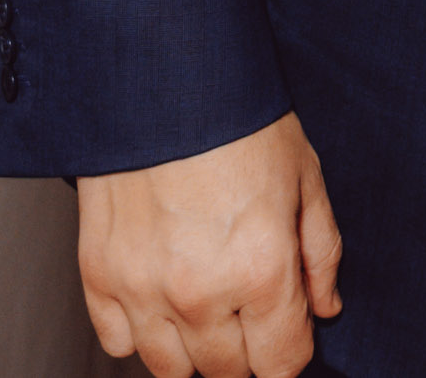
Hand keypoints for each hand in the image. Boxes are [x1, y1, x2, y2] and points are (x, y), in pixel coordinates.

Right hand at [75, 111, 344, 377]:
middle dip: (249, 354)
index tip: (291, 333)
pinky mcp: (99, 276)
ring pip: (170, 370)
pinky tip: (161, 299)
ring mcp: (142, 290)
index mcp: (260, 272)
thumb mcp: (305, 177)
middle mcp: (199, 294)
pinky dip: (140, 333)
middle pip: (229, 373)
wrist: (163, 76)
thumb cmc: (239, 118)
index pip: (281, 364)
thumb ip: (321, 253)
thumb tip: (326, 308)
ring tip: (209, 312)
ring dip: (195, 352)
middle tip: (252, 314)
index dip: (292, 354)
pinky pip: (117, 342)